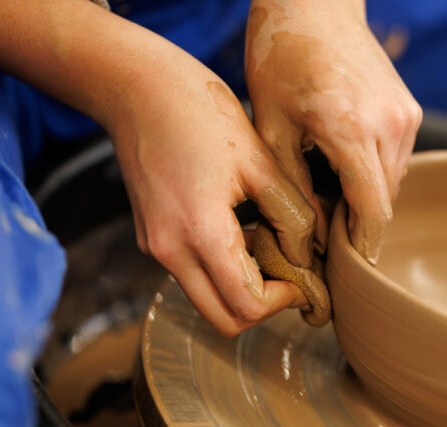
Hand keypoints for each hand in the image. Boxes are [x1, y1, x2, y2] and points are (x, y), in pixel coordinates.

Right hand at [106, 39, 316, 335]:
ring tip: (271, 243)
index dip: (285, 299)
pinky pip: (193, 274)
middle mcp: (170, 251)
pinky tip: (245, 229)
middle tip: (292, 273)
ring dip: (243, 287)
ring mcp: (156, 247)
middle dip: (264, 306)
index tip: (306, 275)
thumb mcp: (260, 160)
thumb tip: (311, 254)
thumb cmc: (199, 111)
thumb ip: (293, 214)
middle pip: (224, 320)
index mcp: (200, 232)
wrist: (135, 86)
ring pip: (208, 299)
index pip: (247, 305)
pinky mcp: (152, 238)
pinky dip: (223, 268)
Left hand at [245, 0, 421, 263]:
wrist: (313, 4)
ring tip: (330, 207)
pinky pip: (395, 158)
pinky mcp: (409, 108)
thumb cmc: (280, 58)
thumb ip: (294, 186)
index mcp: (350, 129)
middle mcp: (388, 123)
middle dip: (360, 227)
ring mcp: (405, 114)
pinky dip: (374, 174)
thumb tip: (310, 240)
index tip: (351, 273)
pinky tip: (342, 172)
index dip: (363, 247)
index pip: (371, 210)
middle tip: (328, 247)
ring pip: (392, 182)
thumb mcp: (272, 127)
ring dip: (367, 200)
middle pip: (383, 200)